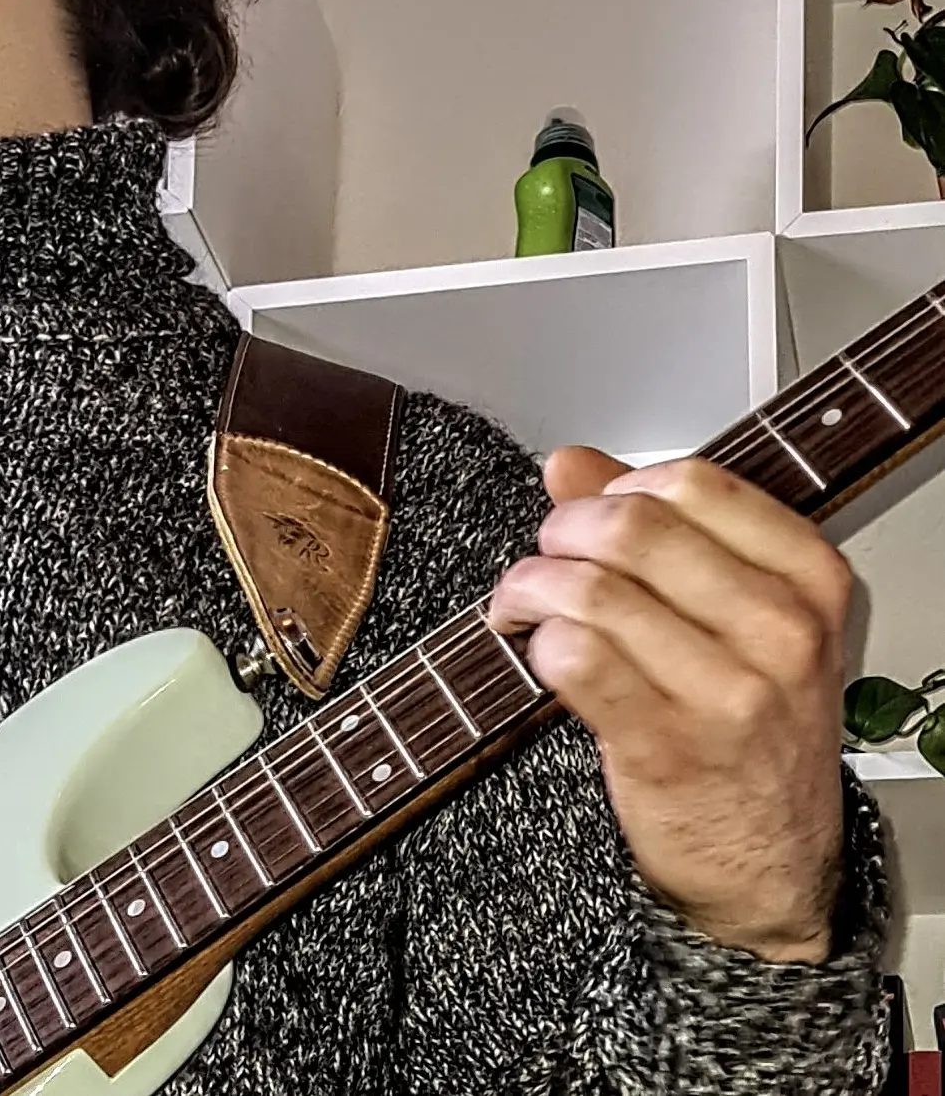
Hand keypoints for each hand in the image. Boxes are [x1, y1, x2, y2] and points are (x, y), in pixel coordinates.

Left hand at [487, 447, 851, 963]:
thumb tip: (569, 463)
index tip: (594, 515)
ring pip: (591, 588)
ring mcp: (731, 693)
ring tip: (523, 605)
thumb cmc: (751, 729)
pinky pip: (572, 655)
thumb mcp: (735, 618)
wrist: (772, 868)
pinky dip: (535, 642)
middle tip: (545, 559)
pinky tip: (538, 651)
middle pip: (630, 525)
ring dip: (530, 586)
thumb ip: (654, 527)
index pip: (693, 483)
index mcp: (807, 580)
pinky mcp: (669, 745)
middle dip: (560, 533)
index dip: (618, 489)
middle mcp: (783, 632)